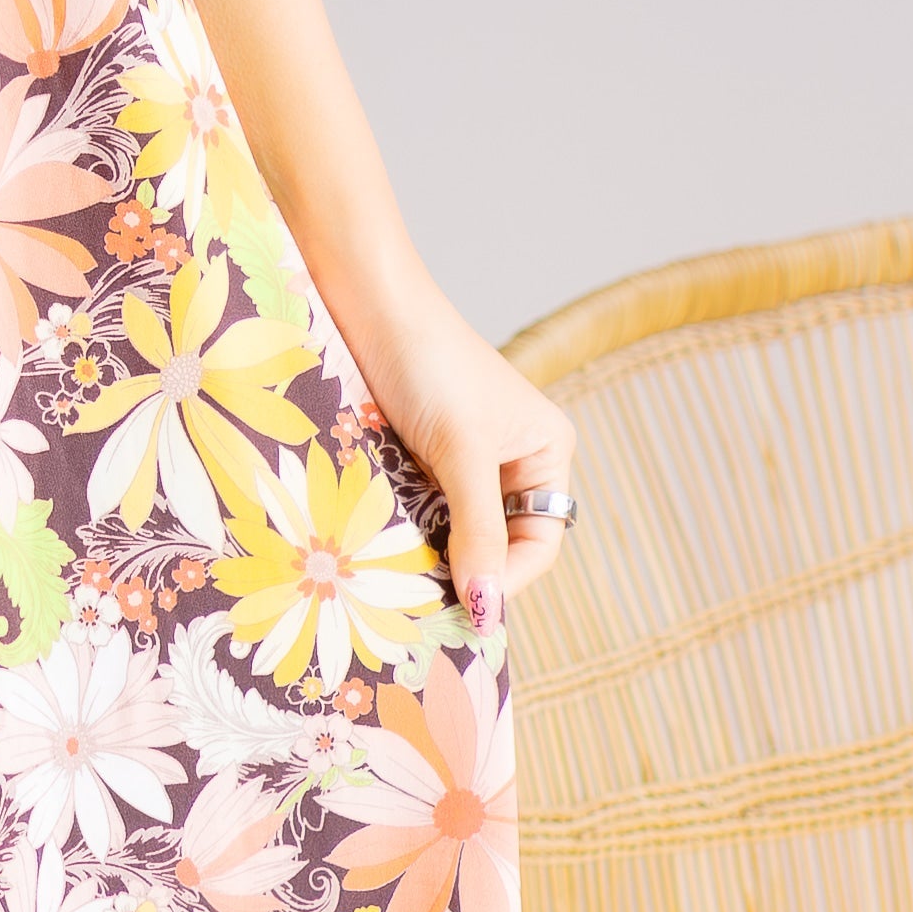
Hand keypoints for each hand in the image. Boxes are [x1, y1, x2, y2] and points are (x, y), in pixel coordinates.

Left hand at [338, 279, 574, 642]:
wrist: (367, 301)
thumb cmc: (429, 363)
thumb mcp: (461, 452)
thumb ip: (478, 531)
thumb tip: (488, 610)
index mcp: (545, 453)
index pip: (539, 542)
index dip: (505, 578)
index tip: (463, 609)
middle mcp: (512, 460)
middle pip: (497, 543)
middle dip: (466, 570)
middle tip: (424, 604)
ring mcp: (462, 459)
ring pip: (454, 532)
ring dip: (429, 553)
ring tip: (399, 580)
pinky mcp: (418, 455)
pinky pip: (420, 511)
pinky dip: (404, 530)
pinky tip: (380, 546)